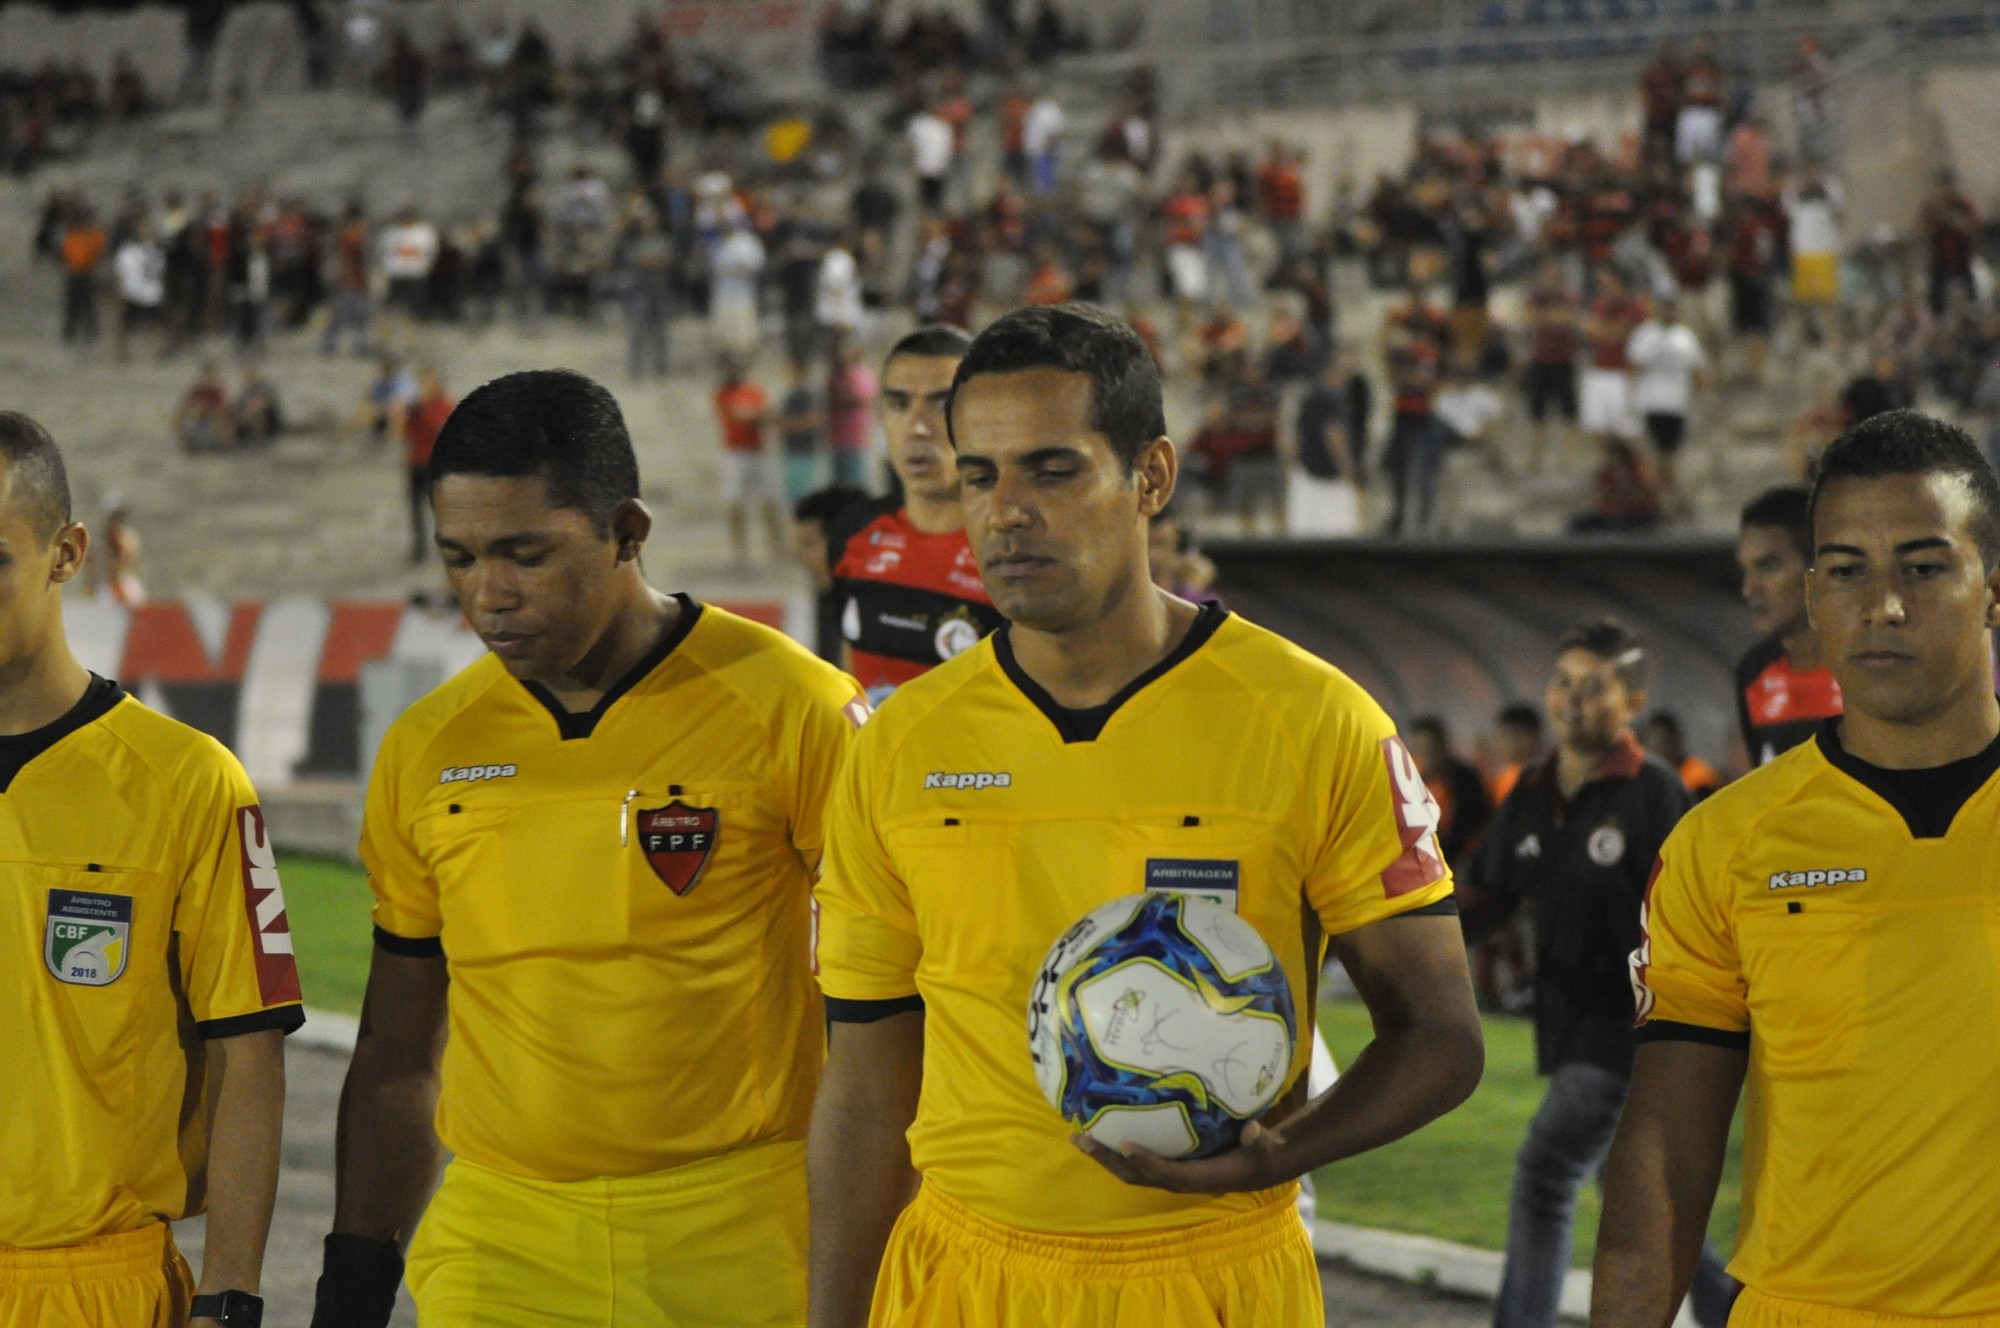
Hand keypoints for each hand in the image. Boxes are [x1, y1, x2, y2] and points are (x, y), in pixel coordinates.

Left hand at [1071, 1119, 1297, 1194]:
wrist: (1257, 1166)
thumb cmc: (1258, 1153)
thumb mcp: (1263, 1147)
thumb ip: (1259, 1141)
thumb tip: (1254, 1131)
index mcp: (1200, 1177)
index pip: (1169, 1174)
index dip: (1148, 1163)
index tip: (1126, 1145)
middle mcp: (1178, 1179)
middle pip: (1137, 1175)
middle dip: (1109, 1159)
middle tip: (1082, 1139)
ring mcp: (1168, 1172)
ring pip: (1130, 1170)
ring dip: (1104, 1155)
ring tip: (1079, 1136)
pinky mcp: (1165, 1163)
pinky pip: (1135, 1160)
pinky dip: (1115, 1149)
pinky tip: (1100, 1129)